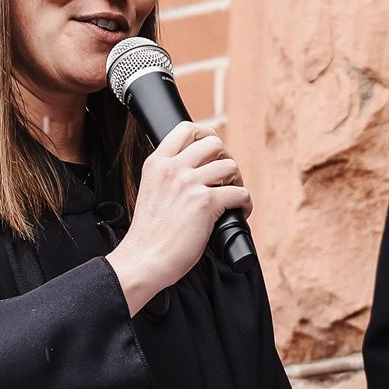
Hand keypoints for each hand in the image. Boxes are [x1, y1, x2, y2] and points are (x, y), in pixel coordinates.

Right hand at [107, 120, 249, 309]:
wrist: (143, 259)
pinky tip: (239, 212)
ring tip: (233, 195)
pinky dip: (245, 203)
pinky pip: (240, 193)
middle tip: (227, 177)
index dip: (207, 135)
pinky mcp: (205, 203)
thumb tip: (196, 171)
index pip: (186, 129)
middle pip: (214, 143)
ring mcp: (189, 183)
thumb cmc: (149, 234)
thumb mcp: (150, 191)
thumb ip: (168, 177)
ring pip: (230, 166)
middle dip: (226, 158)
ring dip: (238, 181)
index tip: (214, 150)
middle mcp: (173, 168)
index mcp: (156, 163)